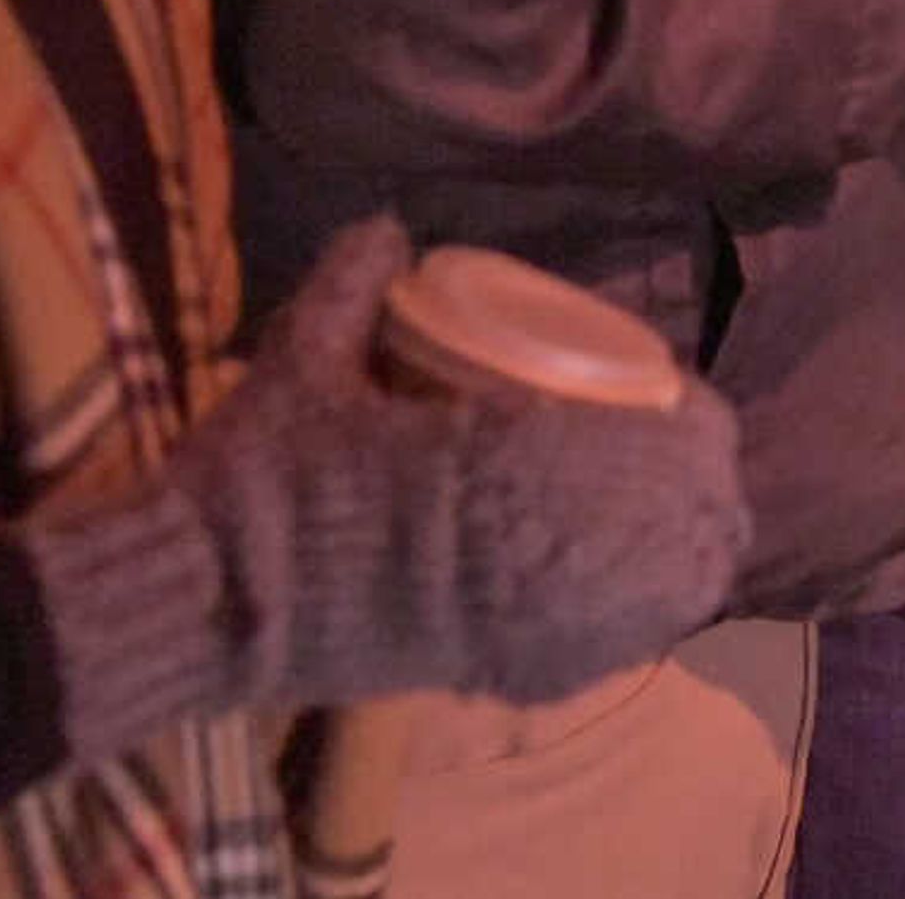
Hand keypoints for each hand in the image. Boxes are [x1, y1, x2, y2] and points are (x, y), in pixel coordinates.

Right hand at [16, 216, 749, 756]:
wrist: (205, 609)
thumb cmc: (256, 478)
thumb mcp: (301, 360)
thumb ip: (350, 285)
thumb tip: (390, 227)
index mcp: (498, 458)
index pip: (653, 443)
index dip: (687, 421)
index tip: (668, 395)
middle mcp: (531, 546)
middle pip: (685, 522)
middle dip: (699, 484)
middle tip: (674, 449)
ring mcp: (524, 623)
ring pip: (668, 596)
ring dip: (684, 552)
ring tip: (672, 520)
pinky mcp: (501, 677)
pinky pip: (613, 655)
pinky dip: (642, 619)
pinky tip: (636, 595)